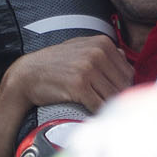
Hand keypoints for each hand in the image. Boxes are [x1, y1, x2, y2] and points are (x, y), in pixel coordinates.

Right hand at [0, 35, 131, 114]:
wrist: (28, 74)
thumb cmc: (55, 63)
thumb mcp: (79, 48)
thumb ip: (102, 51)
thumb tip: (125, 58)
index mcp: (102, 43)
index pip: (128, 72)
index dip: (122, 87)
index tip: (112, 95)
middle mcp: (97, 52)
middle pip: (123, 85)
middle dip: (116, 98)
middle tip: (107, 105)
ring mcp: (88, 68)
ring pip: (113, 96)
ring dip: (107, 107)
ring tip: (100, 111)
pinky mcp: (79, 85)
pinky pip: (99, 104)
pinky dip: (98, 112)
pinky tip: (92, 113)